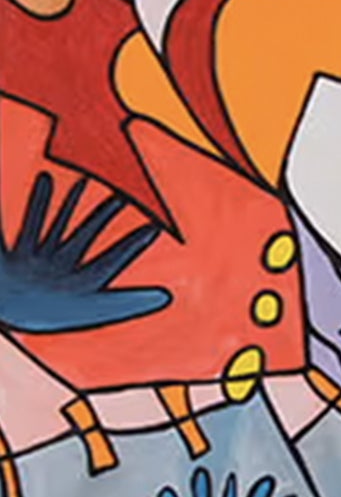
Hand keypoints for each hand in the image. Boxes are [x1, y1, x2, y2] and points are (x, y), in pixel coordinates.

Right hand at [0, 172, 169, 332]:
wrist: (9, 313)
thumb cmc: (50, 316)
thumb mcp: (95, 308)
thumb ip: (130, 302)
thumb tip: (168, 297)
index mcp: (83, 285)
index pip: (115, 258)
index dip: (135, 243)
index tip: (155, 226)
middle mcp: (63, 269)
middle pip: (88, 233)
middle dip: (105, 213)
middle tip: (125, 192)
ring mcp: (40, 259)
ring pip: (60, 224)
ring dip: (72, 203)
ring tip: (85, 180)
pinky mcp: (18, 252)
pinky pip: (31, 221)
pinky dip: (40, 201)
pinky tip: (49, 179)